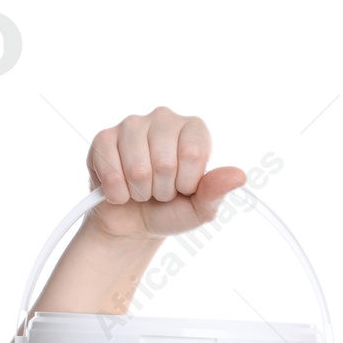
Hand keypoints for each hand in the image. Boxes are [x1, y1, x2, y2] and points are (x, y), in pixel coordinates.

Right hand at [83, 105, 245, 241]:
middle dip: (163, 190)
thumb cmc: (172, 211)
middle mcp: (164, 119)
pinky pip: (110, 169)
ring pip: (136, 167)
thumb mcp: (201, 208)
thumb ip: (217, 191)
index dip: (186, 182)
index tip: (184, 188)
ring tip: (143, 190)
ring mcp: (132, 124)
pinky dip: (118, 192)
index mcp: (193, 130)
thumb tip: (239, 176)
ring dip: (140, 192)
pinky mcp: (103, 138)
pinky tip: (122, 191)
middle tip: (161, 191)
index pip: (192, 153)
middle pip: (164, 162)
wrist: (135, 224)